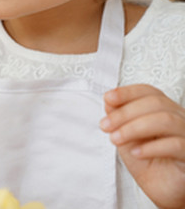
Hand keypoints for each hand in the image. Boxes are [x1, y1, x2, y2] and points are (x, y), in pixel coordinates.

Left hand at [100, 84, 184, 208]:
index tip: (108, 98)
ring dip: (134, 128)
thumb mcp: (127, 137)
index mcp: (166, 111)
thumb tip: (109, 100)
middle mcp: (181, 119)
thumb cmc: (148, 162)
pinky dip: (152, 147)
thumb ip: (120, 119)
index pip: (150, 92)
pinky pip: (177, 145)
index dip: (128, 92)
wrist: (162, 190)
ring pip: (166, 120)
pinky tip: (136, 153)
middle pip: (157, 103)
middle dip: (125, 113)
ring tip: (115, 139)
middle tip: (105, 126)